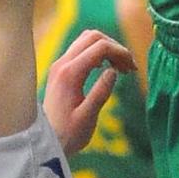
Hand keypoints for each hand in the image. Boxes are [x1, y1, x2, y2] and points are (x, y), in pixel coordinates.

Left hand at [40, 28, 135, 156]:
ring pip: (86, 40)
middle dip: (115, 47)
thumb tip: (113, 71)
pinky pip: (81, 49)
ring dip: (106, 48)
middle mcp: (62, 64)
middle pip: (93, 37)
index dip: (121, 52)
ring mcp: (59, 64)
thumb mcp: (88, 117)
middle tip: (128, 68)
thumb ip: (101, 93)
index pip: (100, 47)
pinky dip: (97, 52)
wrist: (45, 140)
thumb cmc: (68, 134)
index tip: (133, 68)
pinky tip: (106, 69)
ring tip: (120, 68)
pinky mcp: (60, 69)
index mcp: (70, 74)